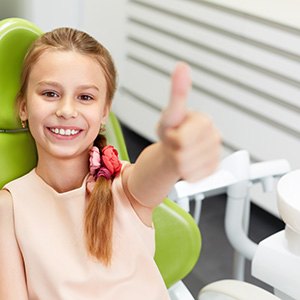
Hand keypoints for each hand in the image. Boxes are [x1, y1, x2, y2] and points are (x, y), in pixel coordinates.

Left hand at [157, 62, 220, 181]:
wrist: (174, 150)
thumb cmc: (171, 131)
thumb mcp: (171, 113)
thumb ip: (177, 92)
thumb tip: (181, 66)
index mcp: (205, 122)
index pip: (183, 139)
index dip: (172, 138)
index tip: (174, 132)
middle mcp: (214, 137)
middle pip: (184, 155)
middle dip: (174, 151)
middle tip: (175, 143)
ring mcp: (215, 155)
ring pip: (187, 168)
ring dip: (178, 163)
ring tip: (180, 152)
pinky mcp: (213, 170)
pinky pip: (193, 177)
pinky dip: (185, 173)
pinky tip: (187, 163)